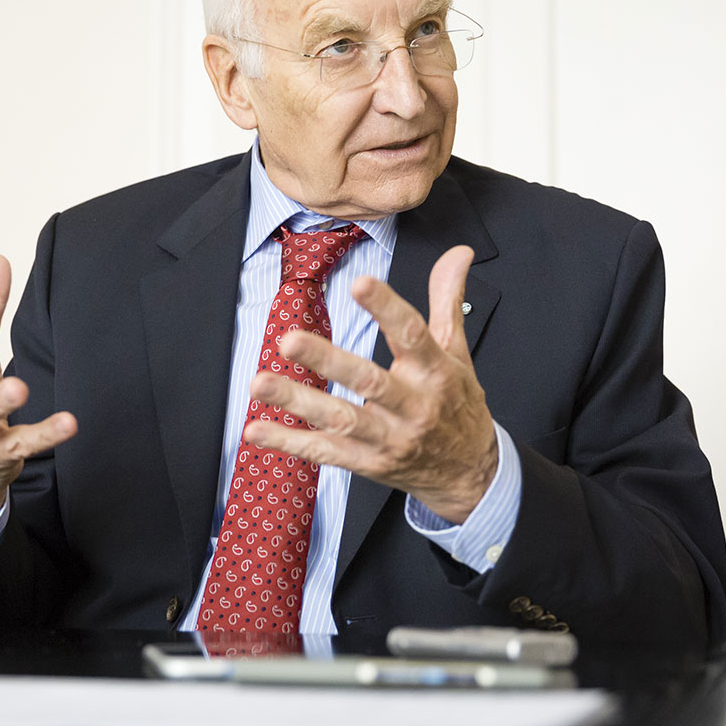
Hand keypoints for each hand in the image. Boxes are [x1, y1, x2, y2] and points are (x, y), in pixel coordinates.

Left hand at [244, 245, 497, 523]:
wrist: (470, 473)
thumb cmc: (458, 404)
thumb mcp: (458, 351)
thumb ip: (448, 299)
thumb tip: (457, 251)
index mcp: (436, 373)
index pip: (412, 335)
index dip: (387, 308)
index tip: (360, 282)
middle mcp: (414, 407)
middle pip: (369, 382)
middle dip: (327, 360)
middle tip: (289, 340)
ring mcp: (389, 439)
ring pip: (341, 420)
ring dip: (298, 401)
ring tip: (260, 382)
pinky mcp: (369, 463)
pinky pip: (325, 453)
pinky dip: (290, 442)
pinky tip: (256, 430)